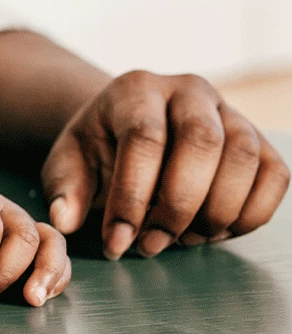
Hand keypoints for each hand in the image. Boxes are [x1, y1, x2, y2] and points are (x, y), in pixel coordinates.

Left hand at [0, 186, 70, 305]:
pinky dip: (57, 277)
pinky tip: (41, 295)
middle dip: (5, 271)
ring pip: (51, 242)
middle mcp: (6, 210)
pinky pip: (59, 256)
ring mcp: (25, 224)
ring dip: (46, 273)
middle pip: (23, 235)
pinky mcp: (37, 242)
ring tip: (32, 300)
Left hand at [41, 71, 288, 259]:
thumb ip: (65, 189)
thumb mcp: (69, 163)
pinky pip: (275, 176)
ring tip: (181, 240)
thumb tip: (63, 220)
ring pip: (244, 157)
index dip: (132, 195)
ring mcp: (230, 113)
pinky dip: (251, 213)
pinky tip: (215, 232)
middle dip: (178, 205)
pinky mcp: (260, 141)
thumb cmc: (99, 149)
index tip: (116, 240)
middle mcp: (189, 90)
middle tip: (151, 245)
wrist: (129, 131)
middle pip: (203, 141)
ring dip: (216, 211)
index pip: (144, 136)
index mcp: (136, 88)